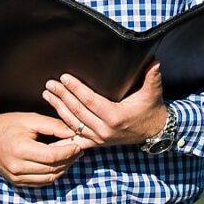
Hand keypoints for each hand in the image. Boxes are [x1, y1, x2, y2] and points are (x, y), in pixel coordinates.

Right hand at [0, 112, 84, 186]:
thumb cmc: (5, 125)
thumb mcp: (29, 119)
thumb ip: (52, 125)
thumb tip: (73, 131)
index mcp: (20, 149)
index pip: (52, 156)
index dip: (69, 151)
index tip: (79, 144)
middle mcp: (18, 167)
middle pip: (52, 169)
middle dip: (69, 160)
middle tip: (79, 149)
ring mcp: (16, 177)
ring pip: (49, 178)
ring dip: (63, 168)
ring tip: (71, 156)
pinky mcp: (17, 182)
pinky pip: (41, 182)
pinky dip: (53, 174)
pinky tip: (59, 164)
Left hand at [42, 64, 166, 147]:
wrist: (153, 132)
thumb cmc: (151, 109)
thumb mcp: (153, 92)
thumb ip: (152, 76)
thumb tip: (155, 61)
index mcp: (116, 116)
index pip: (90, 101)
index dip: (76, 89)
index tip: (64, 78)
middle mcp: (105, 130)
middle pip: (77, 111)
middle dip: (62, 97)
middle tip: (50, 84)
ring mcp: (99, 138)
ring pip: (73, 124)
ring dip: (58, 109)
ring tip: (48, 95)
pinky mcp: (96, 143)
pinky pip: (75, 139)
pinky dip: (62, 135)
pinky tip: (48, 128)